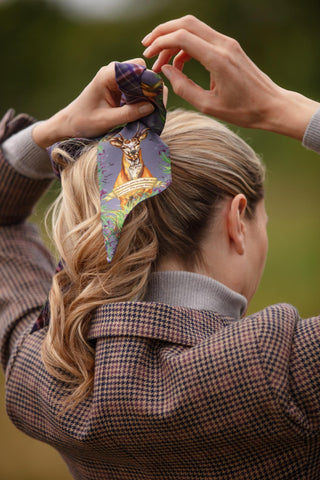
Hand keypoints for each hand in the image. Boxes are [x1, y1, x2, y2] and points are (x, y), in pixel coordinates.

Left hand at [33, 59, 154, 147]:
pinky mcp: (118, 88)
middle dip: (151, 88)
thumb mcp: (107, 121)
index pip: (138, 68)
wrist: (69, 123)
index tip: (157, 100)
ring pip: (141, 80)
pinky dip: (141, 98)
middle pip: (142, 72)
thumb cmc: (84, 122)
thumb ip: (129, 114)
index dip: (150, 82)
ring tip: (152, 111)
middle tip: (157, 107)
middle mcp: (113, 73)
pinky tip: (144, 111)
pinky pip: (136, 88)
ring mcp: (116, 79)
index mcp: (108, 75)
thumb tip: (152, 107)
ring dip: (147, 94)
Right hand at [142, 16, 318, 139]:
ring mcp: (228, 43)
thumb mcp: (208, 105)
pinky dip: (186, 46)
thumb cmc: (243, 110)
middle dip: (163, 33)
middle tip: (147, 49)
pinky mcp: (230, 47)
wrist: (271, 105)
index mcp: (217, 59)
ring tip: (161, 63)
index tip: (148, 57)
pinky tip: (179, 65)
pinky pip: (202, 38)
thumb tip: (166, 71)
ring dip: (173, 40)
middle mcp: (223, 44)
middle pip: (186, 23)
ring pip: (193, 28)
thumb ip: (183, 87)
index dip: (160, 43)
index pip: (181, 37)